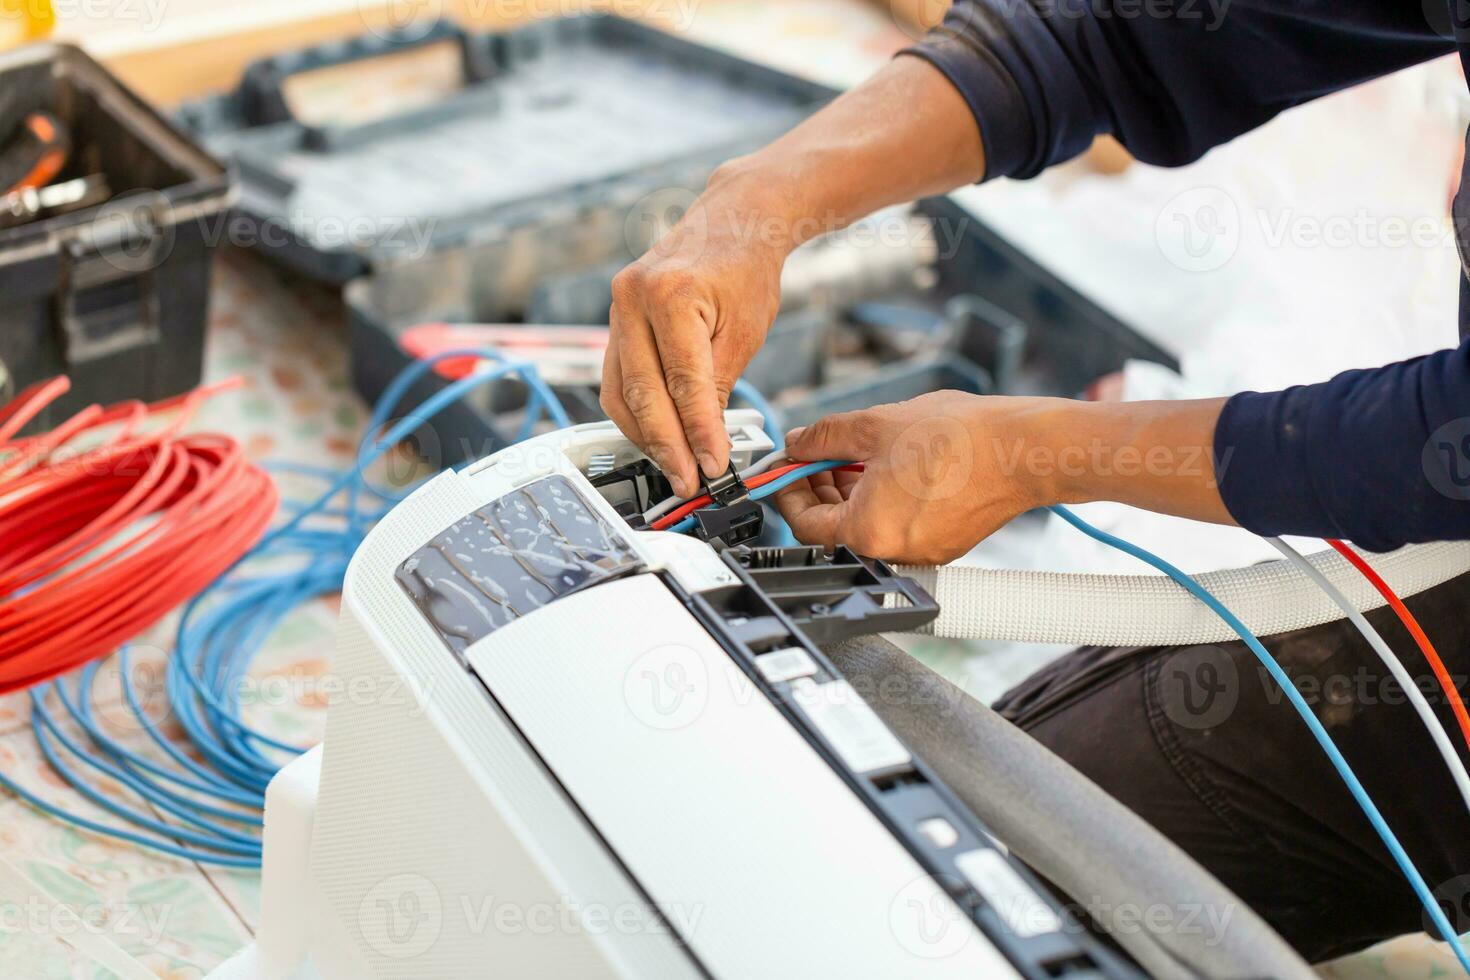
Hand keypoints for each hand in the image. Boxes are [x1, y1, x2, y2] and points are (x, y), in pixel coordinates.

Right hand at [602, 168, 791, 498]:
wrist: (731, 221)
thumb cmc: (744, 269)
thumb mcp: (744, 331)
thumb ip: (718, 386)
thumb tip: (705, 445)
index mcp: (670, 293)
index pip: (682, 382)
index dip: (697, 433)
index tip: (712, 468)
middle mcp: (632, 298)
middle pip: (642, 393)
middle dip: (667, 446)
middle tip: (689, 482)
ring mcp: (616, 308)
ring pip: (620, 392)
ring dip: (645, 436)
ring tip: (675, 467)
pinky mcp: (615, 321)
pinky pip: (617, 380)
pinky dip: (636, 413)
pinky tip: (658, 437)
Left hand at [772, 391, 1045, 563]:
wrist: (1021, 450)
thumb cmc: (959, 440)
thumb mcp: (873, 425)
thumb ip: (823, 437)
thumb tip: (798, 443)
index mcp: (866, 533)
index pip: (803, 523)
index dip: (789, 490)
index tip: (787, 469)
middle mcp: (892, 553)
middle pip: (834, 529)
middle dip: (821, 489)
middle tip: (819, 455)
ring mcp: (921, 553)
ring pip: (867, 526)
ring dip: (852, 493)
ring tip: (857, 454)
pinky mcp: (944, 545)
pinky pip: (898, 527)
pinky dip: (883, 501)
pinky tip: (889, 467)